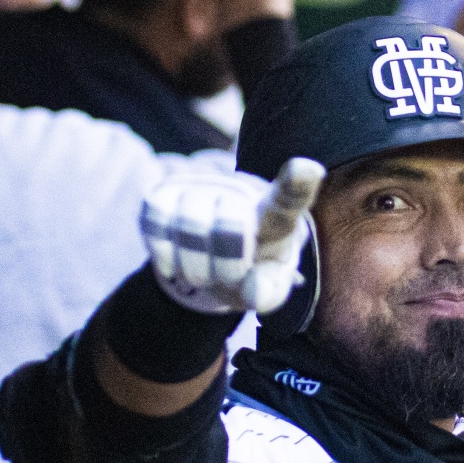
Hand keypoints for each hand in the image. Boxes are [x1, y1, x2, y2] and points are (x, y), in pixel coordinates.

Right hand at [141, 158, 324, 314]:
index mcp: (276, 218)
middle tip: (228, 277)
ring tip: (205, 271)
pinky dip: (163, 253)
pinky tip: (178, 258)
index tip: (308, 169)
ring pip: (189, 226)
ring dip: (194, 268)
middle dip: (226, 268)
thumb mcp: (267, 287)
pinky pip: (155, 220)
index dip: (297, 186)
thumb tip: (254, 293)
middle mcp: (241, 191)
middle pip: (229, 229)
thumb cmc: (250, 272)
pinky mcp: (165, 191)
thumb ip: (268, 292)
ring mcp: (201, 186)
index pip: (288, 201)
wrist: (213, 256)